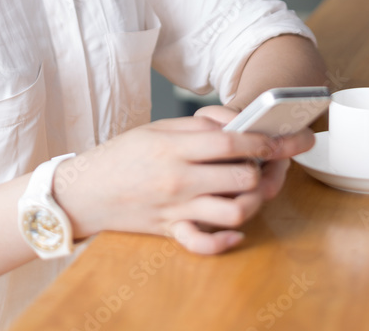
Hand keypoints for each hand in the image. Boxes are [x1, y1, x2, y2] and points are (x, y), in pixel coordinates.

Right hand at [53, 113, 312, 255]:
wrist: (85, 190)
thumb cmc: (123, 154)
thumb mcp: (158, 127)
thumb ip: (199, 126)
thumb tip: (237, 125)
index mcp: (175, 147)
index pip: (231, 143)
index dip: (263, 141)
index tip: (283, 139)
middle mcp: (179, 179)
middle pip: (242, 178)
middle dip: (267, 170)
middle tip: (273, 164)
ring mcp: (177, 208)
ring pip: (234, 211)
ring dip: (253, 201)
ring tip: (254, 189)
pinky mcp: (171, 231)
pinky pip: (205, 244)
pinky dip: (226, 239)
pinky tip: (234, 227)